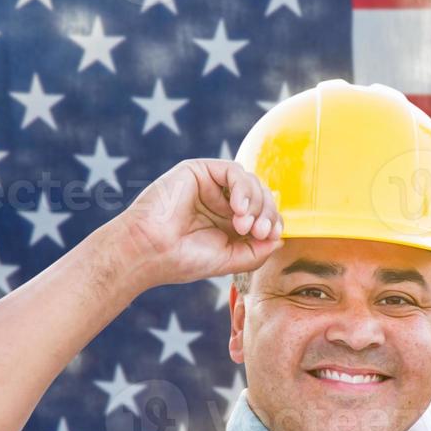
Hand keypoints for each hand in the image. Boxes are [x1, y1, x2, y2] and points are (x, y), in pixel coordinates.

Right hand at [112, 158, 282, 288]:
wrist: (150, 251)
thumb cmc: (184, 259)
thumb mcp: (230, 259)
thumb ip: (257, 250)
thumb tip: (280, 237)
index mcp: (229, 223)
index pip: (264, 215)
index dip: (273, 223)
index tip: (269, 237)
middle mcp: (222, 203)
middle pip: (262, 197)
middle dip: (266, 213)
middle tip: (258, 232)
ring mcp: (211, 186)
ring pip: (251, 183)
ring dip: (256, 203)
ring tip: (244, 224)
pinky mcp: (199, 171)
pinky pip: (234, 171)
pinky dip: (243, 188)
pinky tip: (239, 208)